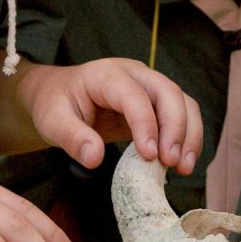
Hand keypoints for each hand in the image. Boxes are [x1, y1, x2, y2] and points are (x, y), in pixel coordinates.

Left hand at [15, 56, 202, 174]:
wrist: (58, 94)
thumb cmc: (55, 104)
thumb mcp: (52, 121)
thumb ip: (72, 138)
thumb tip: (95, 159)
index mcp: (106, 74)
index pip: (134, 95)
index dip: (146, 124)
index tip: (150, 156)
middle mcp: (134, 74)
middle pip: (168, 92)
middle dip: (176, 128)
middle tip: (173, 163)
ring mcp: (148, 86)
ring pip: (182, 101)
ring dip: (189, 134)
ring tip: (184, 167)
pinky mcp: (156, 103)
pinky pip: (181, 114)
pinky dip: (187, 137)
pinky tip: (181, 163)